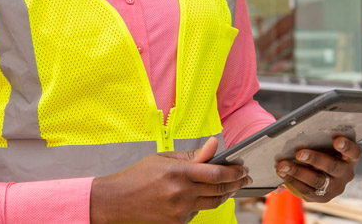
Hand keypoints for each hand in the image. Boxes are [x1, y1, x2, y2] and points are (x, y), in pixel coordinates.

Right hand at [90, 137, 251, 223]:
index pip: (216, 174)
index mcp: (178, 172)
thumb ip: (193, 155)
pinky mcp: (177, 222)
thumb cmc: (139, 176)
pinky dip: (204, 203)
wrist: (117, 201)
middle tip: (245, 177)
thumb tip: (214, 145)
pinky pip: (198, 211)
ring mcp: (179, 210)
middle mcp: (181, 193)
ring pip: (213, 203)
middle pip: (219, 189)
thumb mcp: (164, 158)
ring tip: (232, 186)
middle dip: (236, 183)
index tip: (242, 168)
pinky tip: (203, 195)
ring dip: (226, 194)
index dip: (234, 172)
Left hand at [275, 136, 361, 202]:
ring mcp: (336, 187)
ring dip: (298, 172)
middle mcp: (346, 174)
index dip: (347, 146)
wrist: (326, 175)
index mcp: (350, 158)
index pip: (354, 152)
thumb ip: (320, 141)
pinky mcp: (324, 198)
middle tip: (299, 153)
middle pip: (332, 166)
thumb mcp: (328, 147)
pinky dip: (293, 182)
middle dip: (314, 159)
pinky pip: (308, 191)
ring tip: (283, 165)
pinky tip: (283, 175)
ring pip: (317, 180)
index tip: (337, 140)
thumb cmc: (326, 153)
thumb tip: (297, 132)